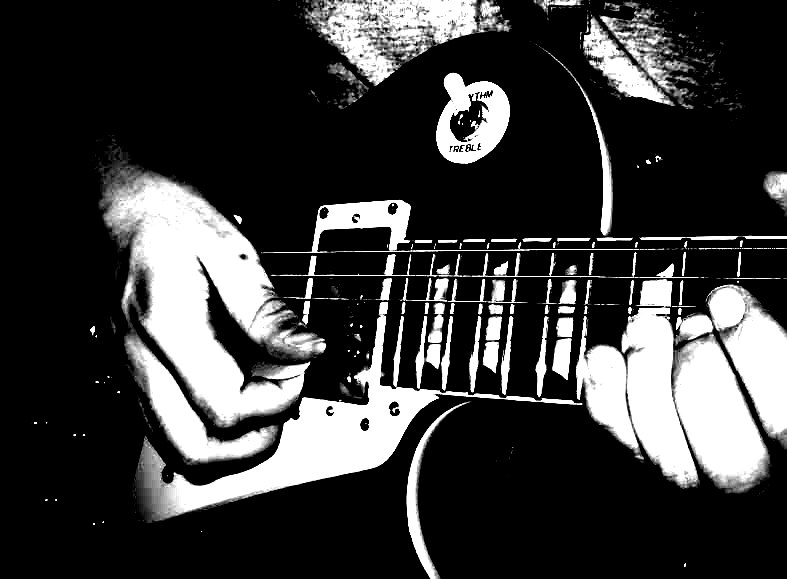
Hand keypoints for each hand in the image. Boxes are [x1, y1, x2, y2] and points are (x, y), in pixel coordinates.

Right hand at [102, 173, 324, 480]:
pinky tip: (236, 388)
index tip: (297, 366)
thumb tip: (307, 350)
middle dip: (255, 440)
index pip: (225, 408)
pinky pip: (170, 427)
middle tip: (283, 396)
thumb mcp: (229, 248)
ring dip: (233, 443)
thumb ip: (266, 309)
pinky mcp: (133, 373)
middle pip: (195, 452)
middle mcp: (137, 358)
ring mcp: (129, 371)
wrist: (120, 200)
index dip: (276, 399)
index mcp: (163, 323)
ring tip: (263, 397)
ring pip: (178, 451)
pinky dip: (211, 426)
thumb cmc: (167, 212)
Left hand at [583, 171, 785, 491]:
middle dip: (698, 372)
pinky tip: (601, 355)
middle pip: (730, 454)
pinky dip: (606, 403)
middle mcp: (765, 478)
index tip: (725, 298)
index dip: (753, 348)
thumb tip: (771, 181)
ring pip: (674, 465)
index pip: (786, 412)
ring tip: (644, 326)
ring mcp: (710, 488)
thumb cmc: (776, 357)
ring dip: (646, 383)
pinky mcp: (663, 479)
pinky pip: (629, 457)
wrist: (760, 410)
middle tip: (687, 320)